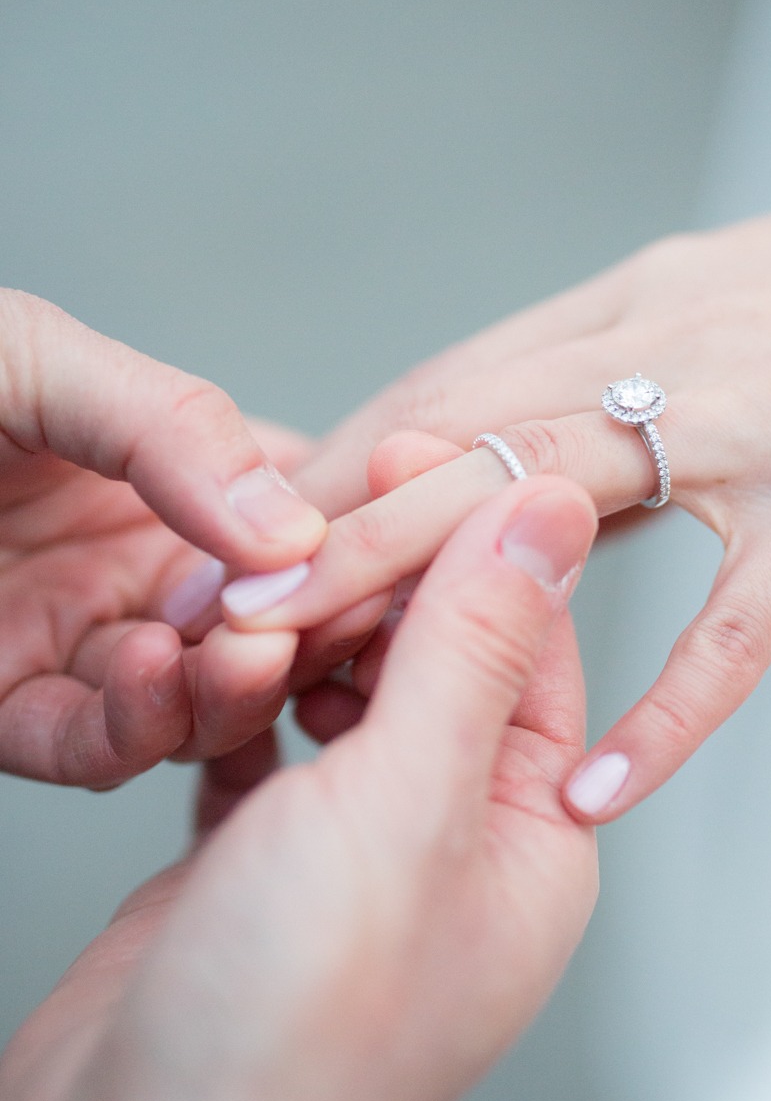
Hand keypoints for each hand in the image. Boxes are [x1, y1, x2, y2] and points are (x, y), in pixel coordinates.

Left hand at [0, 291, 326, 784]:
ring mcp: (75, 637)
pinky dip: (138, 723)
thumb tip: (292, 525)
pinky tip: (157, 674)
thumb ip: (170, 425)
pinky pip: (93, 741)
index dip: (356, 535)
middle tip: (318, 620)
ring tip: (241, 650)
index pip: (301, 511)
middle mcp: (139, 559)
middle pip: (266, 617)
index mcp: (168, 465)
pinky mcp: (4, 708)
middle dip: (303, 626)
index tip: (401, 549)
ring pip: (195, 693)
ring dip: (230, 683)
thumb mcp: (33, 359)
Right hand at [0, 475, 597, 1100]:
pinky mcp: (259, 865)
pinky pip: (262, 742)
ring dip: (297, 638)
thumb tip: (561, 515)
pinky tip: (209, 663)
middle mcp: (455, 843)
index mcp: (531, 836)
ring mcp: (354, 856)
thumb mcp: (405, 806)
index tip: (415, 454)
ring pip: (342, 694)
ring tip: (244, 598)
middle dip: (372, 586)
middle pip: (435, 661)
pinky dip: (234, 697)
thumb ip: (478, 650)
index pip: (529, 644)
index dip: (474, 541)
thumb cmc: (294, 1029)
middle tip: (307, 515)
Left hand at [220, 98, 770, 820]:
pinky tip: (601, 797)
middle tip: (207, 628)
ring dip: (424, 603)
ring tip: (322, 705)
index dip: (328, 472)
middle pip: (453, 438)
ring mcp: (757, 415)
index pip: (444, 389)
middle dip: (315, 536)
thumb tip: (547, 438)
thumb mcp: (743, 300)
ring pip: (552, 505)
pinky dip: (666, 713)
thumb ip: (636, 364)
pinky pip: (740, 618)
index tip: (240, 550)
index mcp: (635, 298)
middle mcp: (667, 339)